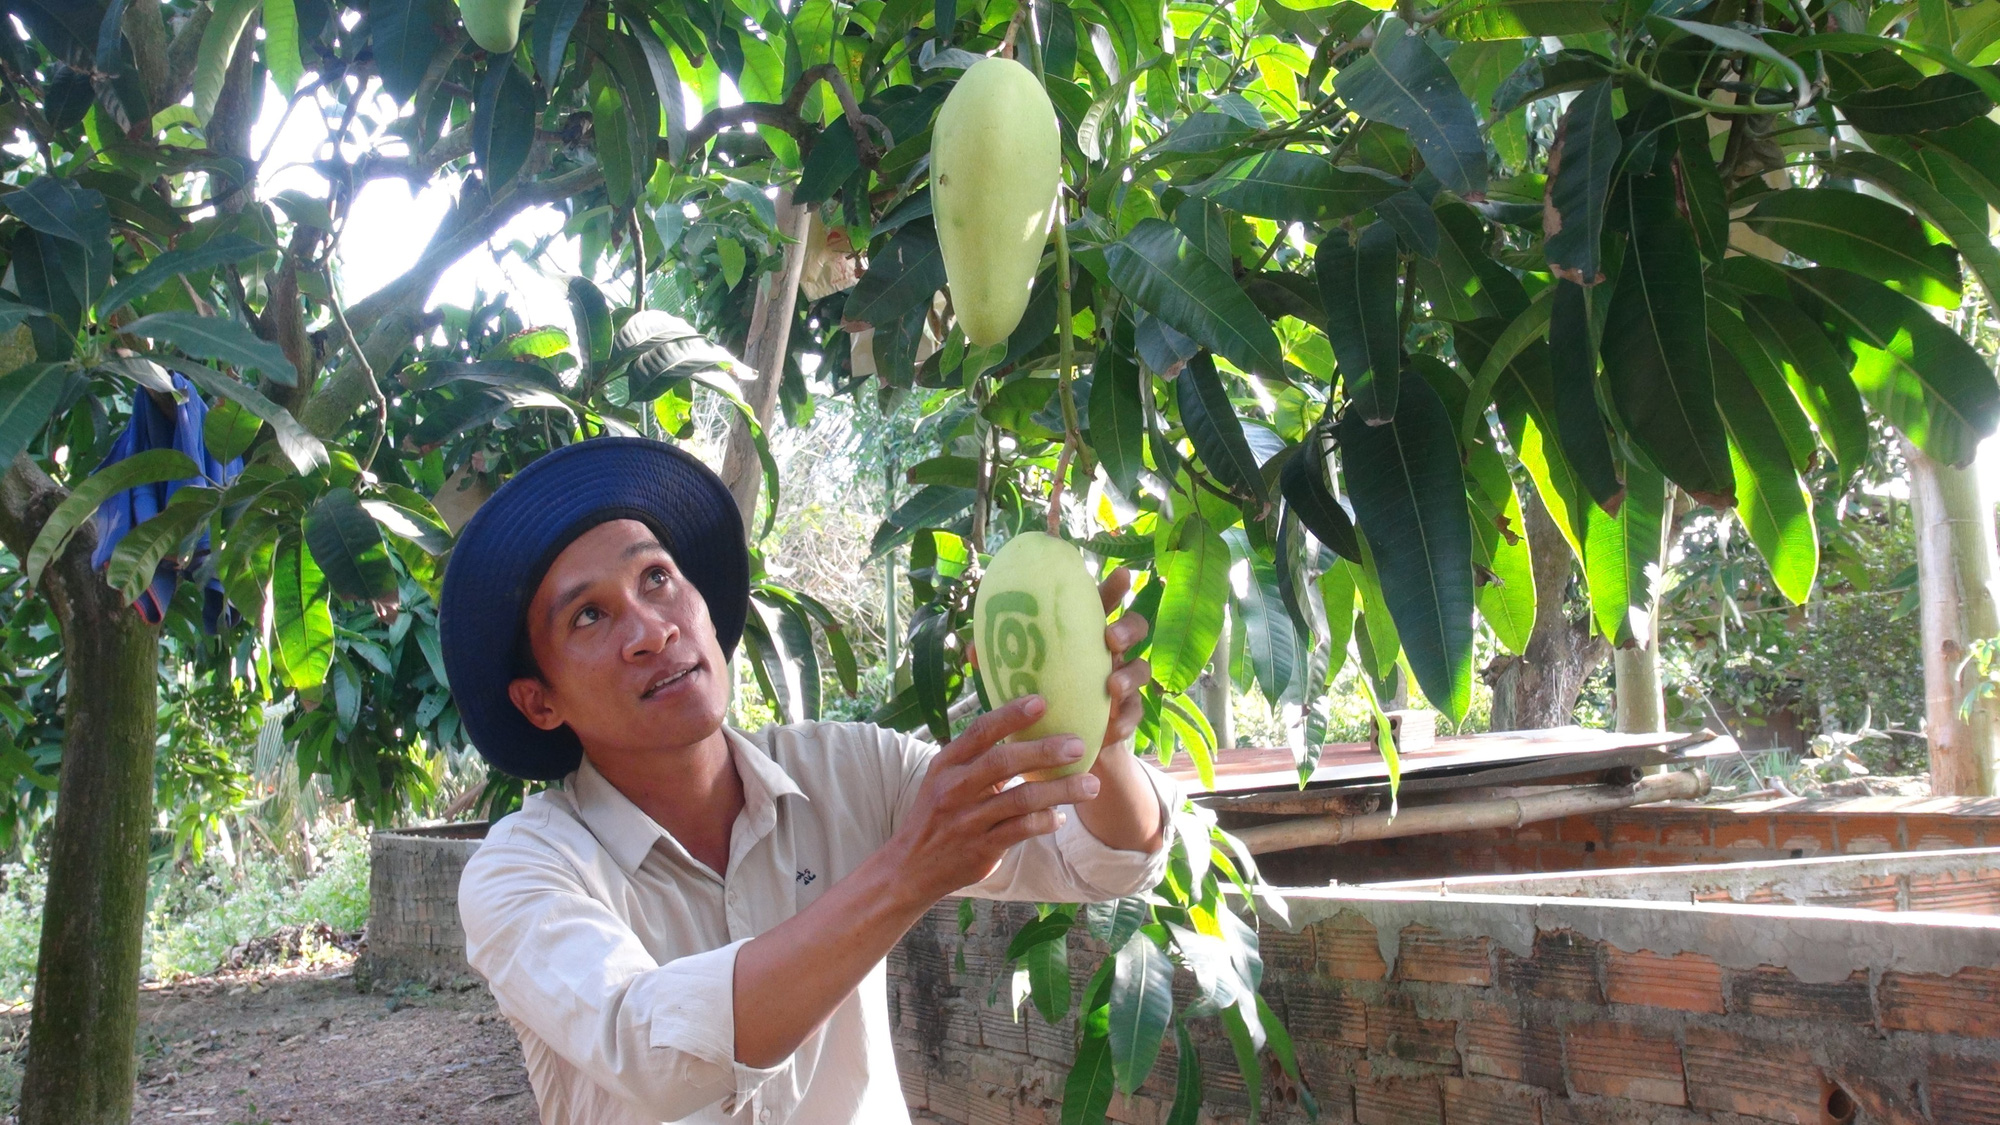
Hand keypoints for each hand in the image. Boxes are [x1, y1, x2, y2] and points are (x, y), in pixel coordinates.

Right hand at [886, 696, 1102, 900]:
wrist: (911, 868)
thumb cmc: (937, 815)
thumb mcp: (944, 779)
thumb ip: (976, 757)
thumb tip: (1023, 727)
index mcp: (946, 764)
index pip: (980, 731)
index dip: (1010, 715)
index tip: (1041, 701)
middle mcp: (955, 788)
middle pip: (1003, 762)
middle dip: (1044, 751)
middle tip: (1078, 745)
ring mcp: (968, 820)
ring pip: (1021, 799)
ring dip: (1060, 790)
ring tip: (1090, 785)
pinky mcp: (981, 848)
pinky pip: (1021, 830)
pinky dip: (1045, 821)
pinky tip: (1060, 817)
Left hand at [967, 566, 1153, 750]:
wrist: (1060, 749)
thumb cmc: (1040, 701)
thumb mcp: (1017, 681)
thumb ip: (999, 663)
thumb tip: (971, 649)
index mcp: (1083, 637)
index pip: (1101, 605)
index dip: (1114, 588)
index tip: (1122, 574)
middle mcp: (1109, 655)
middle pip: (1133, 628)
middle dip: (1128, 627)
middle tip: (1110, 638)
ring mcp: (1121, 683)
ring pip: (1140, 668)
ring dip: (1129, 675)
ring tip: (1112, 686)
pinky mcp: (1126, 715)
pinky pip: (1135, 712)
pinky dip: (1126, 718)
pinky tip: (1114, 726)